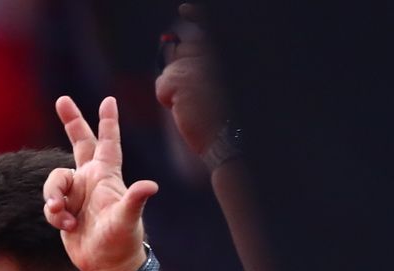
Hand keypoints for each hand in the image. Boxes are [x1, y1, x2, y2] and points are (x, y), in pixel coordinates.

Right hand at [43, 96, 159, 270]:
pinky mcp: (65, 210)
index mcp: (106, 176)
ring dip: (53, 196)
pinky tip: (67, 226)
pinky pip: (50, 204)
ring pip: (54, 181)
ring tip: (64, 216)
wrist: (106, 264)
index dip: (108, 122)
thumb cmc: (122, 241)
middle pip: (80, 143)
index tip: (109, 100)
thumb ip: (134, 200)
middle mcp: (90, 180)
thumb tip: (150, 186)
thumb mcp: (127, 220)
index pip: (108, 143)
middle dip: (72, 121)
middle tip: (62, 100)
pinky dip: (54, 214)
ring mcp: (76, 195)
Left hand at [155, 6, 226, 160]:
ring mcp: (197, 63)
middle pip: (183, 51)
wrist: (230, 136)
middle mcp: (212, 52)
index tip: (185, 9)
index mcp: (224, 51)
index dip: (195, 16)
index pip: (205, 25)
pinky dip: (169, 99)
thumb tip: (179, 48)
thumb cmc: (228, 114)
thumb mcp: (219, 79)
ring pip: (171, 70)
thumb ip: (202, 61)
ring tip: (195, 103)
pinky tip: (185, 108)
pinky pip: (163, 85)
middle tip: (196, 92)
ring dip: (176, 87)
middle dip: (182, 69)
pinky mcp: (181, 78)